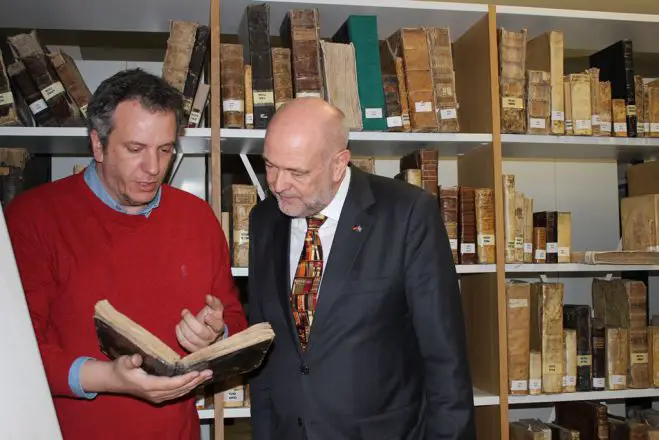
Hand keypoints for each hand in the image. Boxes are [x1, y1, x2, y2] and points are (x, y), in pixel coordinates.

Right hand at [81, 355, 211, 403]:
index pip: (171, 384)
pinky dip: (187, 388)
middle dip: (195, 381)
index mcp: (148, 385)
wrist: (114, 380)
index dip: (184, 379)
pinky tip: (196, 382)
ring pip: (179, 392)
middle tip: (209, 373)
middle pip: (179, 389)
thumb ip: (130, 360)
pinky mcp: (158, 396)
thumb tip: (137, 358)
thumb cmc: (120, 369)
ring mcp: (157, 397)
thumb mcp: (124, 362)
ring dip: (194, 385)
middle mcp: (155, 393)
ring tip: (206, 376)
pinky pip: (176, 394)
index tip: (196, 373)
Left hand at [175, 294, 224, 352]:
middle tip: (184, 312)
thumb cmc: (211, 318)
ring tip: (182, 320)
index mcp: (219, 327)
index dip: (212, 321)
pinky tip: (178, 327)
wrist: (208, 331)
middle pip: (201, 332)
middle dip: (190, 321)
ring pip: (192, 338)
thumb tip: (208, 297)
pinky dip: (179, 335)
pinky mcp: (194, 350)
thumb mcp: (215, 309)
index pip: (217, 326)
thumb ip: (214, 302)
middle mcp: (212, 338)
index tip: (206, 316)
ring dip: (184, 327)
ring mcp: (203, 346)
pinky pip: (185, 344)